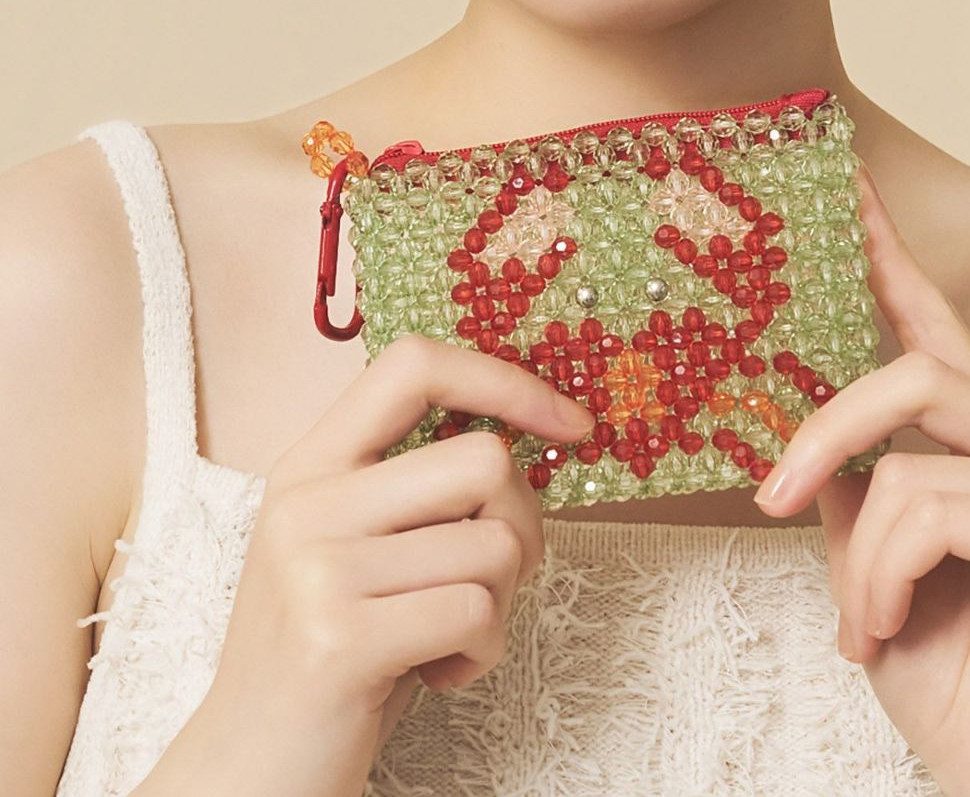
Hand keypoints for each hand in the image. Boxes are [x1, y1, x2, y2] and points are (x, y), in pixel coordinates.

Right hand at [200, 335, 594, 796]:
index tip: (570, 423)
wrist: (247, 769)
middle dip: (526, 525)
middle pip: (484, 460)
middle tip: (496, 578)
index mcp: (311, 462)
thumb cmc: (331, 650)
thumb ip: (416, 485)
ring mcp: (317, 568)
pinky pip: (477, 613)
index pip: (415, 365)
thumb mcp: (354, 544)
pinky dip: (483, 652)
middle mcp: (307, 502)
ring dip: (500, 604)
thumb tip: (535, 433)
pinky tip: (436, 673)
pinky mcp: (339, 640)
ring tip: (445, 635)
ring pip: (494, 544)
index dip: (506, 381)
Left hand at [752, 162, 969, 796]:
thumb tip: (800, 438)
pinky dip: (882, 578)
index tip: (843, 183)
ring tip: (864, 618)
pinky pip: (924, 510)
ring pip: (905, 458)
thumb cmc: (942, 666)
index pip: (933, 323)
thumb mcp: (866, 560)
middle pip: (911, 370)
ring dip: (860, 553)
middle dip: (822, 430)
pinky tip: (892, 628)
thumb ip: (847, 484)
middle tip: (769, 496)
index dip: (887, 250)